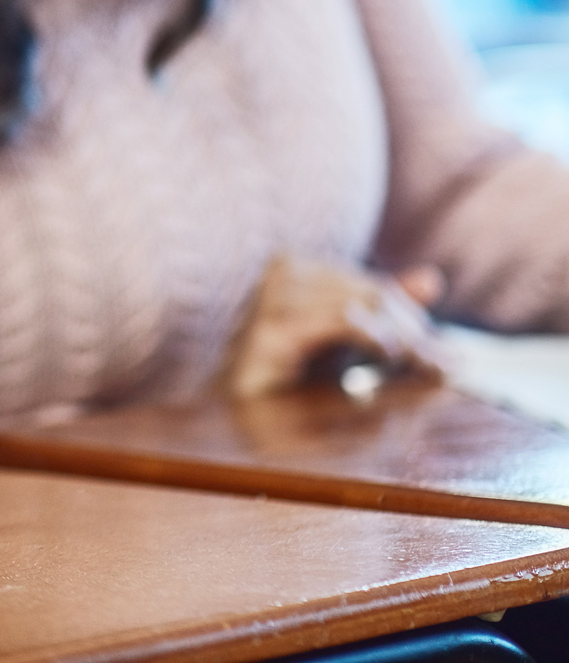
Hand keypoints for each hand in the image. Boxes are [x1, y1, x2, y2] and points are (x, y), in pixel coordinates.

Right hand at [225, 254, 450, 398]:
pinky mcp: (272, 332)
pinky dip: (372, 335)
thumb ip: (380, 311)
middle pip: (370, 293)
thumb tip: (432, 279)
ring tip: (426, 366)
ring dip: (402, 338)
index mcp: (295, 268)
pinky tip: (387, 354)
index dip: (412, 315)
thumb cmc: (284, 378)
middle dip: (414, 330)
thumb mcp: (339, 342)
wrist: (234, 412)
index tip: (446, 350)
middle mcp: (281, 274)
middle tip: (446, 364)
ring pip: (360, 304)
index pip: (371, 286)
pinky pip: (339, 320)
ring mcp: (272, 300)